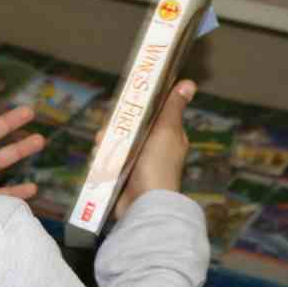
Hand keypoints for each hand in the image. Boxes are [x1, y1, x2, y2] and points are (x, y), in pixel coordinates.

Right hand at [115, 81, 194, 219]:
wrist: (144, 203)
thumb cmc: (158, 165)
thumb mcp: (167, 129)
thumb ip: (173, 106)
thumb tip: (188, 83)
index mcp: (169, 138)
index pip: (153, 115)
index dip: (138, 108)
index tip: (125, 103)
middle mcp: (154, 150)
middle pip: (131, 129)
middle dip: (117, 127)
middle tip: (109, 128)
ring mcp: (138, 165)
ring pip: (117, 145)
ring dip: (107, 142)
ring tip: (102, 144)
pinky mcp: (124, 177)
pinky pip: (110, 161)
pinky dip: (103, 158)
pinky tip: (99, 157)